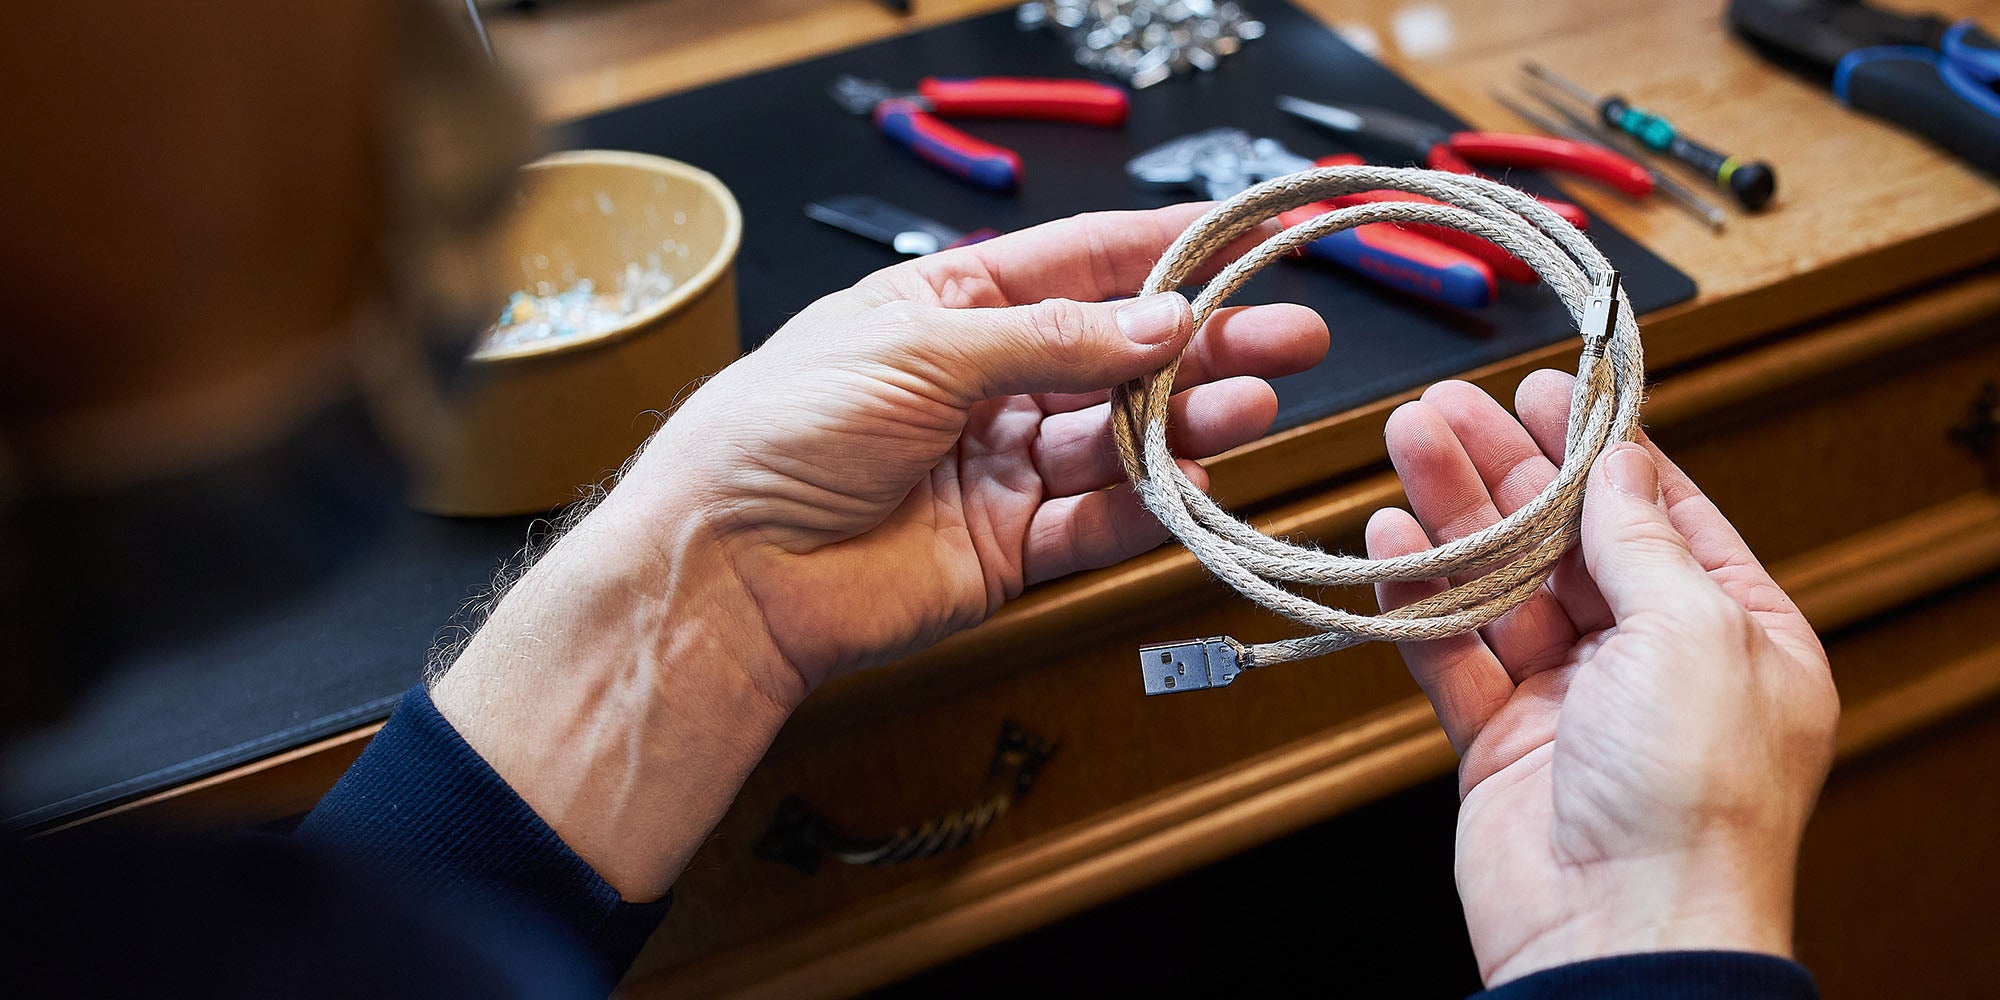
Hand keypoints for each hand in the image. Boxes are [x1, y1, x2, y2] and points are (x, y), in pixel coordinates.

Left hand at [620, 204, 1327, 693]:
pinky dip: (1148, 507)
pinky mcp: (1005, 549)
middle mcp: (983, 383)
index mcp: (951, 307)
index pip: (1079, 264)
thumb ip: (1052, 338)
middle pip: (1117, 356)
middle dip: (1204, 344)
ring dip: (1188, 422)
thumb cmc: (781, 431)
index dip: (1167, 252)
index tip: (1247, 240)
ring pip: (1117, 440)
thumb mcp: (920, 346)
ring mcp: (997, 468)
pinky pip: (1094, 523)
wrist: (726, 567)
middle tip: (1288, 336)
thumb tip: (1161, 319)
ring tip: (1253, 404)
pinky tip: (1196, 482)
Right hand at [1365, 372, 1838, 985]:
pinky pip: (1452, 651)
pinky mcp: (1499, 739)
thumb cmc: (1693, 799)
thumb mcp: (1695, 634)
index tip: (1546, 389)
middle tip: (1447, 407)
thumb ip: (1641, 540)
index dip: (1599, 447)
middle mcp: (1653, 663)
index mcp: (1735, 635)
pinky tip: (1388, 540)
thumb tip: (1619, 463)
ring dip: (1452, 515)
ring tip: (1406, 444)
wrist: (1620, 931)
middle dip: (1506, 469)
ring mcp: (1571, 701)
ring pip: (1500, 585)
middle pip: (1566, 540)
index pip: (1661, 514)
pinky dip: (1418, 597)